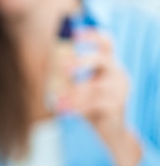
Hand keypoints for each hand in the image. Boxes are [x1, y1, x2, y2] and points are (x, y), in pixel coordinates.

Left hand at [61, 29, 140, 165]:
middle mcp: (117, 72)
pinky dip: (77, 107)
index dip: (91, 36)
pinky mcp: (118, 104)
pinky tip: (64, 111)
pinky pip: (95, 103)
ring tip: (57, 103)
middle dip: (81, 61)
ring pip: (93, 86)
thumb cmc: (90, 106)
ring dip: (72, 94)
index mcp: (108, 63)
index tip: (75, 34)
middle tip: (63, 67)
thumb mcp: (78, 88)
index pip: (106, 42)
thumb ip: (66, 77)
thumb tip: (46, 63)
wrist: (110, 131)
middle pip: (101, 58)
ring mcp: (120, 88)